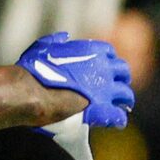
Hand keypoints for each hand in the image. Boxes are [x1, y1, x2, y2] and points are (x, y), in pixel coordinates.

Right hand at [17, 30, 134, 128]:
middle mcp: (103, 69)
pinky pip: (118, 115)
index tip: (107, 67)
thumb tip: (65, 37)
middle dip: (122, 78)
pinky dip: (119, 119)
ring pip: (126, 94)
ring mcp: (105, 90)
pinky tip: (118, 122)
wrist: (33, 91)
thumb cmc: (34, 69)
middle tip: (119, 86)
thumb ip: (56, 41)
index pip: (110, 53)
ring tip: (124, 105)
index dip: (109, 61)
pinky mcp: (102, 110)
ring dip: (126, 99)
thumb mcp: (44, 47)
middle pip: (124, 72)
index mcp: (92, 52)